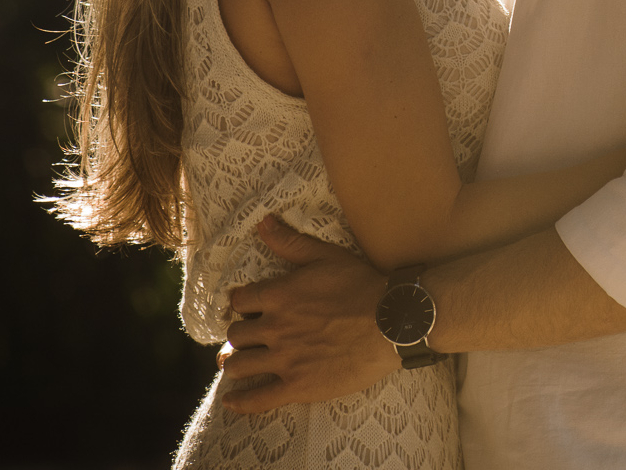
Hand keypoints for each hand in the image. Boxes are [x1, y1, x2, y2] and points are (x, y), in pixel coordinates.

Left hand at [218, 215, 398, 413]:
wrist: (393, 322)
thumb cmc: (363, 286)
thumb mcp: (327, 256)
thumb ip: (291, 243)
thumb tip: (262, 222)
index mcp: (279, 296)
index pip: (240, 302)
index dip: (242, 305)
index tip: (248, 309)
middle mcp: (275, 328)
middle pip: (236, 335)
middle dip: (239, 336)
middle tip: (247, 339)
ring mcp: (285, 359)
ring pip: (239, 366)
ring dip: (235, 365)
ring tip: (238, 365)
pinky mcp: (297, 386)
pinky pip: (258, 399)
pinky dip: (240, 402)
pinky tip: (232, 401)